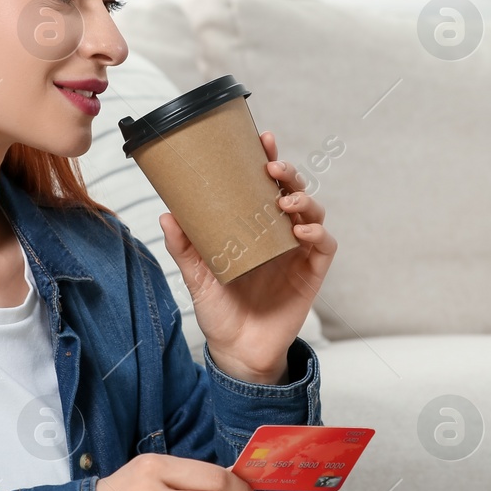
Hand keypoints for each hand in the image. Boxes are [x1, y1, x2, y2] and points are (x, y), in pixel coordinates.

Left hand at [159, 130, 337, 382]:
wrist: (236, 351)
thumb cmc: (219, 310)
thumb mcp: (196, 275)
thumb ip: (183, 246)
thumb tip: (167, 214)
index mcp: (254, 227)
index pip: (264, 186)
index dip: (268, 159)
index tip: (262, 139)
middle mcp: (279, 234)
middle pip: (293, 191)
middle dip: (287, 173)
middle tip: (272, 167)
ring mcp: (298, 252)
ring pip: (312, 212)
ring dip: (303, 199)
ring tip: (284, 201)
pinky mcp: (311, 273)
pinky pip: (324, 245)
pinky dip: (317, 233)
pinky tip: (300, 231)